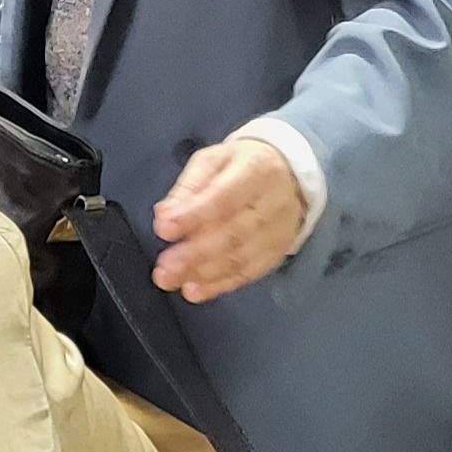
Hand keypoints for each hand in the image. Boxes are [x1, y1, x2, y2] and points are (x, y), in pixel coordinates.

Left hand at [152, 138, 306, 303]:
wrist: (289, 175)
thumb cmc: (241, 165)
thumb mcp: (212, 161)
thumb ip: (187, 187)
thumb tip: (164, 214)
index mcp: (254, 170)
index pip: (222, 197)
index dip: (192, 216)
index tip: (163, 229)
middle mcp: (272, 203)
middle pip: (232, 234)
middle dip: (194, 254)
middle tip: (163, 269)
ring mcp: (279, 231)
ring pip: (239, 258)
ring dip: (202, 274)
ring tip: (171, 280)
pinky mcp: (278, 252)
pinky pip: (248, 273)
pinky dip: (219, 285)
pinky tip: (195, 291)